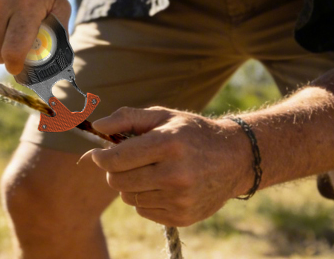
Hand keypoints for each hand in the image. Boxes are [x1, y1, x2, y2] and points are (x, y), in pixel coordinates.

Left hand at [81, 107, 255, 226]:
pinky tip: (160, 186)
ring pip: (128, 198)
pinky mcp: (183, 216)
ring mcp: (181, 199)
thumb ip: (127, 118)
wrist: (236, 159)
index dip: (100, 157)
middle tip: (124, 162)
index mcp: (169, 144)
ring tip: (148, 171)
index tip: (98, 153)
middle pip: (118, 181)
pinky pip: (143, 211)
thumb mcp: (163, 116)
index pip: (116, 159)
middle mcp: (176, 174)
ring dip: (130, 185)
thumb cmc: (192, 133)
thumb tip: (97, 126)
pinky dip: (144, 198)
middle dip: (114, 170)